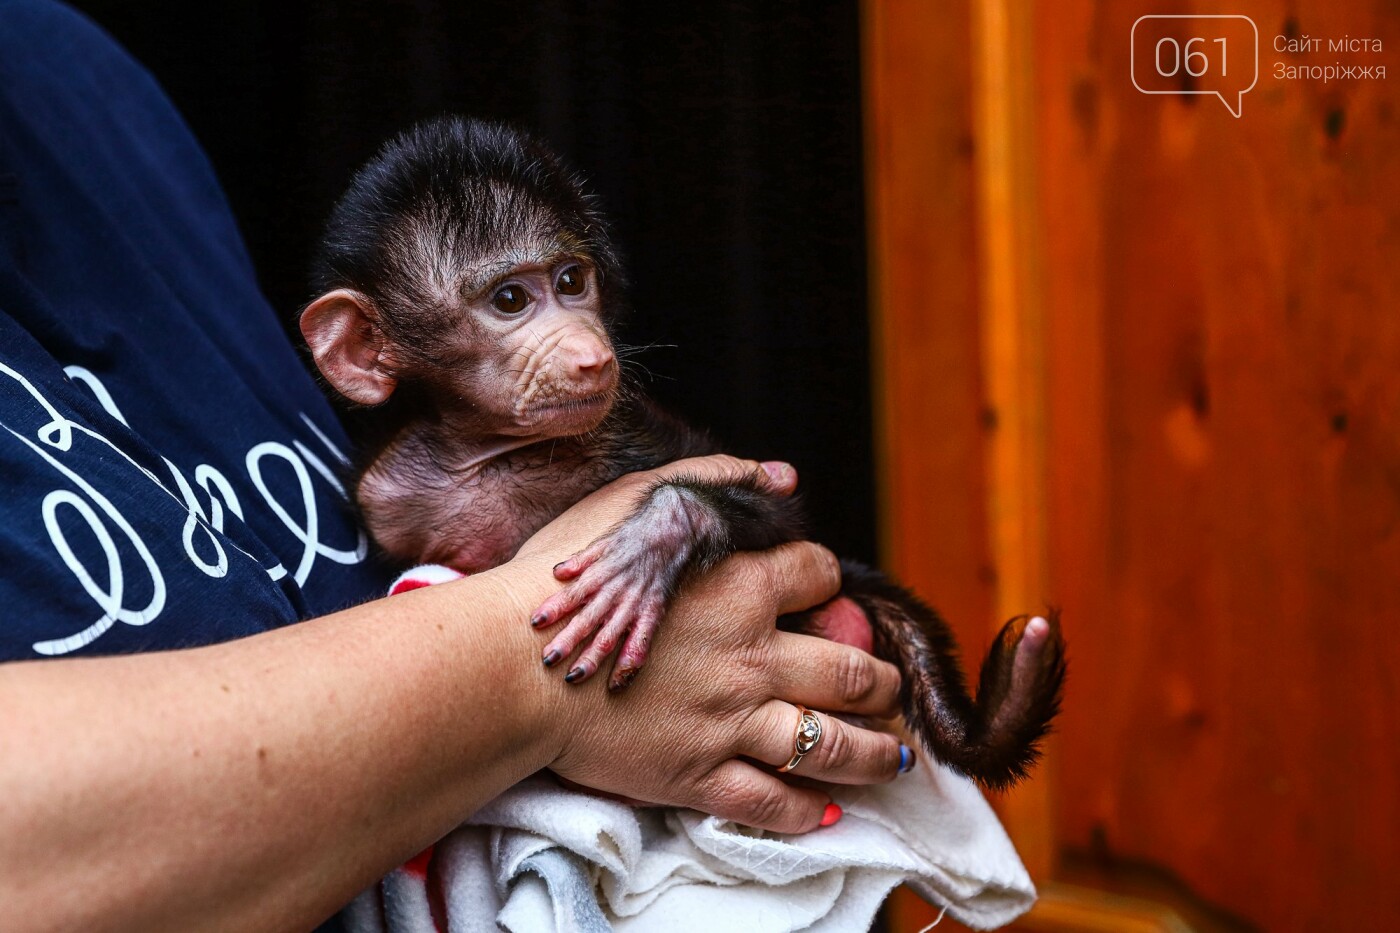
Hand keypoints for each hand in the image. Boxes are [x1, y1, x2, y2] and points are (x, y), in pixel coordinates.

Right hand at [512, 457, 908, 833]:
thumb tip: (782, 475)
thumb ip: (713, 480)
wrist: (509, 664)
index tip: (822, 599)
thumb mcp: (636, 502)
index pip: (819, 577)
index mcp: (739, 586)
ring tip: (890, 757)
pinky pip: (774, 803)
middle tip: (887, 690)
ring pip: (832, 745)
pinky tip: (826, 807)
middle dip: (884, 683)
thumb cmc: (564, 578)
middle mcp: (750, 657)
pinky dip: (809, 809)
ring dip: (874, 754)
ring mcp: (729, 722)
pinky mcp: (697, 775)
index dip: (827, 584)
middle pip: (853, 672)